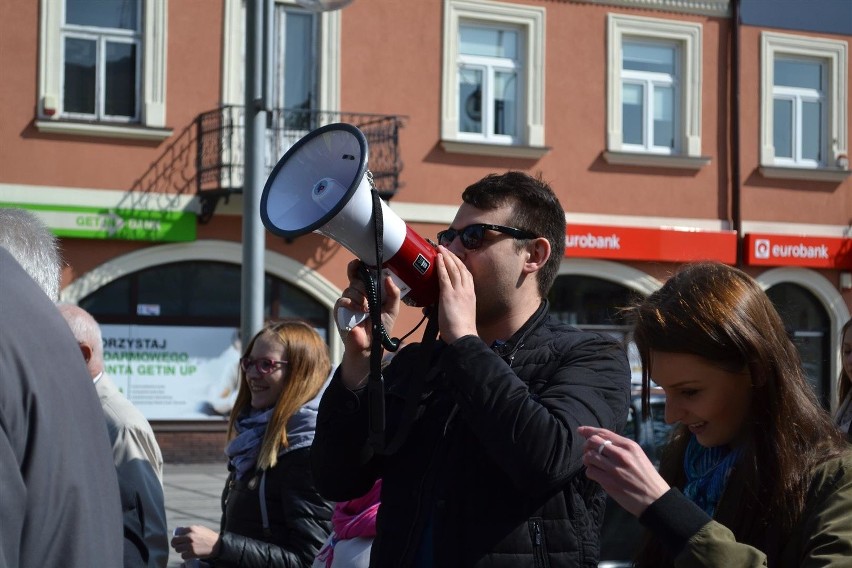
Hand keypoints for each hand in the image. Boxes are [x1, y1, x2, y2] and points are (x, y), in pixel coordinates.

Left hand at [170, 525, 220, 559]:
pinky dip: (185, 556)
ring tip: (185, 550)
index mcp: (191, 529)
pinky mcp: (192, 553)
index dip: (177, 537)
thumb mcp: (200, 529)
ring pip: (177, 549)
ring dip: (180, 550)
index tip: (178, 539)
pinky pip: (183, 556)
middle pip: (174, 541)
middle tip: (177, 546)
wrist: (217, 544)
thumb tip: (178, 531)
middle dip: (175, 544)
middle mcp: (190, 536)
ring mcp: (191, 545)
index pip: (177, 533)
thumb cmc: (208, 536)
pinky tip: (189, 554)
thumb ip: (190, 530)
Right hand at [335, 260, 400, 388]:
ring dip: (360, 298)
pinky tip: (358, 311)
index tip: (359, 263)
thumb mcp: (392, 309)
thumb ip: (393, 293)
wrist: (371, 346)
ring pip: (351, 288)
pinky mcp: (340, 311)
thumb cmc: (381, 328)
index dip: (357, 267)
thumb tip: (388, 278)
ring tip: (366, 310)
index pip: (359, 274)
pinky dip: (352, 304)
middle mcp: (356, 294)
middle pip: (357, 279)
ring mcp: (347, 302)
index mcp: (368, 291)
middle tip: (371, 299)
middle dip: (365, 286)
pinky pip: (343, 300)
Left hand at [435, 246, 476, 342]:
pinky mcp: (449, 294)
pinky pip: (444, 276)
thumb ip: (457, 304)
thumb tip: (447, 302)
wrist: (463, 336)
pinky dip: (441, 266)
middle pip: (460, 268)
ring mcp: (458, 291)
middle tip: (445, 247)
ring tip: (440, 248)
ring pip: (453, 269)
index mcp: (471, 294)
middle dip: (452, 256)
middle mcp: (466, 290)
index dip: (460, 263)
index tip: (454, 257)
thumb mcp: (463, 312)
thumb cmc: (461, 330)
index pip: (466, 274)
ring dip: (446, 257)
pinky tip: (437, 258)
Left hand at [577, 426, 669, 517]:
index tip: (580, 430)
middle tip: (587, 452)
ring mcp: (615, 469)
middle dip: (586, 446)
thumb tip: (599, 440)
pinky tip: (596, 474)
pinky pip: (590, 472)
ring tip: (592, 464)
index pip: (604, 433)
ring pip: (589, 457)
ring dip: (587, 460)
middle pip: (593, 442)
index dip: (589, 430)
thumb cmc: (646, 476)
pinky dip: (590, 472)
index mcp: (629, 446)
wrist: (656, 499)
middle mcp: (622, 455)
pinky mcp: (610, 483)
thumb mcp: (637, 455)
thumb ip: (621, 447)